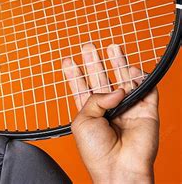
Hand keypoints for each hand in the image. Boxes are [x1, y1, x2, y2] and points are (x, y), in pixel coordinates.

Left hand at [63, 44, 158, 182]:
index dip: (75, 75)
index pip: (81, 89)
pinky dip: (139, 77)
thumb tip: (117, 89)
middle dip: (94, 63)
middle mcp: (108, 109)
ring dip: (117, 63)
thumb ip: (95, 98)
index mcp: (90, 113)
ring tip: (112, 47)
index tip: (67, 60)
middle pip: (101, 80)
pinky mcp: (146, 111)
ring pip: (123, 80)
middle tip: (88, 47)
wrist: (118, 168)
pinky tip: (131, 68)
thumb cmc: (96, 150)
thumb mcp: (82, 120)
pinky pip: (146, 90)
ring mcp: (127, 109)